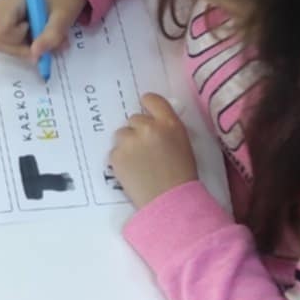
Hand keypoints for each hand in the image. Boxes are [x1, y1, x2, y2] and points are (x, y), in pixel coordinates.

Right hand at [0, 0, 85, 63]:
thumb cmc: (62, 2)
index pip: (0, 31)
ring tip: (38, 40)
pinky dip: (18, 48)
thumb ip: (51, 34)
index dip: (16, 43)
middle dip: (18, 49)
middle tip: (39, 45)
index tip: (37, 42)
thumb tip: (35, 54)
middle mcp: (0, 7)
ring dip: (19, 49)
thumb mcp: (63, 17)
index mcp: (12, 0)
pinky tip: (32, 39)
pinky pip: (2, 44)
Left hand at [108, 94, 197, 209]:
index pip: (151, 99)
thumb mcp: (183, 144)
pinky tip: (133, 171)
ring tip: (139, 162)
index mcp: (169, 123)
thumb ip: (168, 128)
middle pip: (134, 119)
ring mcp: (129, 141)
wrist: (171, 200)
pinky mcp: (116, 156)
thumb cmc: (183, 174)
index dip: (147, 105)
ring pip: (122, 134)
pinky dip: (121, 160)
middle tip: (146, 149)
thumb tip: (154, 121)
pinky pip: (115, 152)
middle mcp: (148, 127)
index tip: (146, 112)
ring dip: (128, 144)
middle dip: (138, 130)